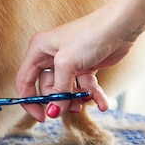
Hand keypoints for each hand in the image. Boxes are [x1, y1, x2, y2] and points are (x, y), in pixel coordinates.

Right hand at [15, 0, 144, 122]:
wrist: (119, 27)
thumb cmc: (89, 36)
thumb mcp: (67, 64)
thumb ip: (58, 90)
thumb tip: (53, 112)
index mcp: (39, 49)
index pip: (24, 80)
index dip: (29, 100)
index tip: (41, 117)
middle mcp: (50, 56)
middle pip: (47, 88)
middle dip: (59, 100)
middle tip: (71, 108)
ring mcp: (68, 63)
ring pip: (66, 90)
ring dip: (77, 99)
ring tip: (87, 102)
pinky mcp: (85, 67)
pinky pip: (84, 87)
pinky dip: (93, 96)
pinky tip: (102, 103)